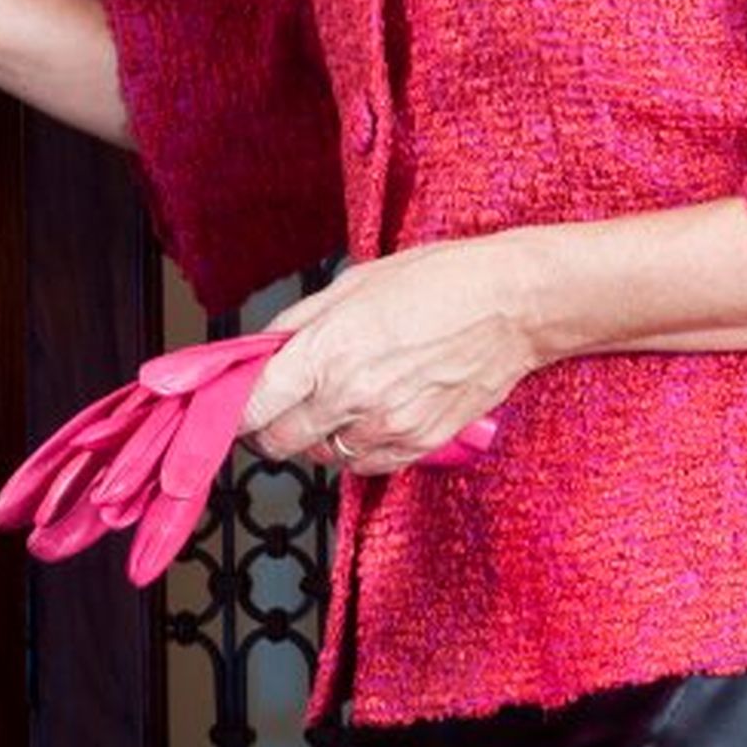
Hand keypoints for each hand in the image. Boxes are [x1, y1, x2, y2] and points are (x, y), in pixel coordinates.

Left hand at [240, 235, 540, 475]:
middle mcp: (353, 397)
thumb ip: (299, 323)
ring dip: (317, 435)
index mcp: (329, 351)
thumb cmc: (440, 281)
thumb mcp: (355, 284)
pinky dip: (356, 448)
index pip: (253, 407)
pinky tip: (370, 414)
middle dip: (270, 425)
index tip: (232, 404)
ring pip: (321, 456)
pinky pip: (364, 465)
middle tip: (281, 401)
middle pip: (278, 442)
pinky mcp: (419, 445)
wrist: (514, 305)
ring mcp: (388, 427)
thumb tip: (262, 350)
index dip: (234, 410)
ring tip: (339, 398)